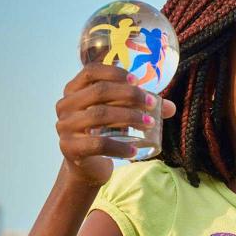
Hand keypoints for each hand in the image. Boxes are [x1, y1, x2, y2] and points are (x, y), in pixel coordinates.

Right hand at [55, 64, 175, 184]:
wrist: (87, 165)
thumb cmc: (105, 132)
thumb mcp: (121, 115)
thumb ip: (143, 107)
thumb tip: (171, 107)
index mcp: (74, 90)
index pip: (90, 71)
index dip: (114, 72)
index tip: (137, 80)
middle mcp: (65, 105)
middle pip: (99, 91)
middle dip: (130, 95)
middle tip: (152, 105)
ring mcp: (65, 126)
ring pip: (99, 115)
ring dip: (129, 117)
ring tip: (150, 125)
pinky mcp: (69, 148)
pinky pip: (97, 144)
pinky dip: (120, 147)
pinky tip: (135, 150)